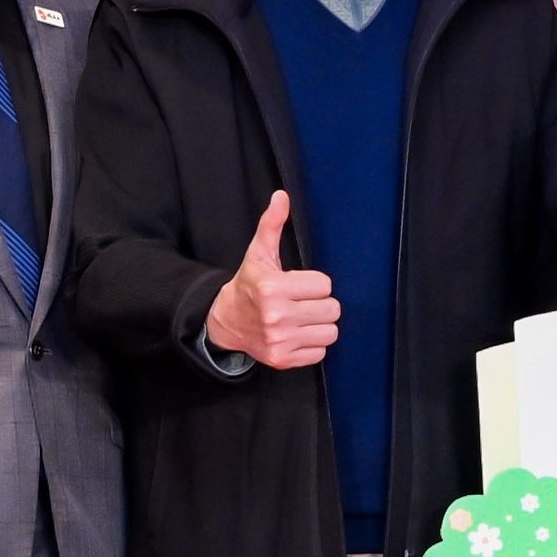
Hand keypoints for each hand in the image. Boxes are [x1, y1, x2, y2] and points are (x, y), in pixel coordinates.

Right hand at [210, 190, 340, 368]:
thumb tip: (282, 196)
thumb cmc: (249, 285)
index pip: (325, 285)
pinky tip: (297, 334)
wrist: (224, 322)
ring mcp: (279, 341)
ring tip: (302, 318)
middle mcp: (276, 316)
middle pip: (332, 309)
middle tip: (302, 302)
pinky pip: (320, 353)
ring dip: (320, 325)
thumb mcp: (259, 253)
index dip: (315, 284)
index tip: (299, 285)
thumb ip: (272, 224)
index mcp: (273, 288)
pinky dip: (312, 345)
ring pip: (330, 332)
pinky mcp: (282, 360)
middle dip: (320, 304)